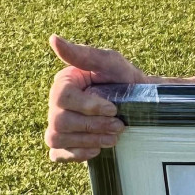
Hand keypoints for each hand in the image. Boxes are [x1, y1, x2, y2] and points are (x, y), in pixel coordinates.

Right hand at [46, 37, 146, 161]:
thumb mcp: (110, 63)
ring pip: (57, 138)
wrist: (141, 105)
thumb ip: (84, 54)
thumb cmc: (125, 80)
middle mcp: (55, 104)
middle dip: (93, 126)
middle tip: (119, 126)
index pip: (62, 97)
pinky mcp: (64, 144)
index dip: (87, 106)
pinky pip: (57, 154)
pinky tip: (96, 150)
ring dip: (88, 140)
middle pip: (59, 121)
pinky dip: (76, 155)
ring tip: (113, 138)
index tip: (112, 108)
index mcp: (63, 83)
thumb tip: (53, 39)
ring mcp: (57, 125)